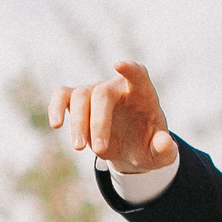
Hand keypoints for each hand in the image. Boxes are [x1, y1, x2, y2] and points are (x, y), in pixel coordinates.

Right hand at [48, 60, 176, 172]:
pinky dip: (55, 106)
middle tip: (100, 151)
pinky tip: (56, 124)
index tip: (120, 65)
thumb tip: (164, 143)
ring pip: (80, 95)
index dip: (130, 69)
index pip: (138, 74)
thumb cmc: (147, 147)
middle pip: (102, 93)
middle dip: (98, 122)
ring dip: (78, 122)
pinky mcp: (78, 101)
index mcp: (142, 95)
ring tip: (80, 148)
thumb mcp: (161, 155)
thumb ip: (165, 150)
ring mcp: (96, 92)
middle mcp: (117, 88)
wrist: (130, 151)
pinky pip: (62, 95)